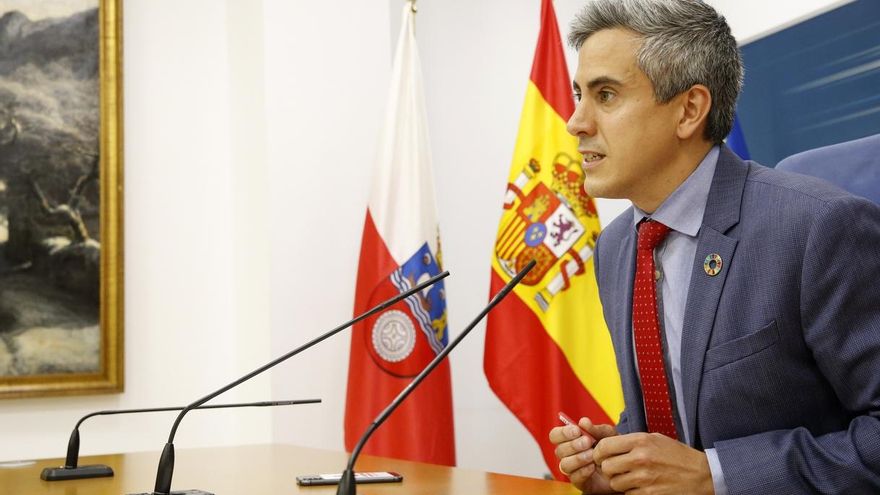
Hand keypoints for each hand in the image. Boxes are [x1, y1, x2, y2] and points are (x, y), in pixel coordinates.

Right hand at [549, 417, 618, 493]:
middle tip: (588, 442)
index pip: (555, 435)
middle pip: (559, 450)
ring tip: (592, 455)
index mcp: (569, 440)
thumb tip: (583, 421)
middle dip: (573, 445)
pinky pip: (574, 477)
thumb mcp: (607, 434)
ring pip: (564, 465)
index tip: (576, 431)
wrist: (623, 466)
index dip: (562, 433)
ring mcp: (572, 469)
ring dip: (577, 459)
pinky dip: (583, 471)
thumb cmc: (610, 447)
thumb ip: (595, 428)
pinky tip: (592, 466)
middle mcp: (567, 454)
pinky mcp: (579, 482)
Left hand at [593, 432, 713, 493]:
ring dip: (620, 481)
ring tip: (632, 477)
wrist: (701, 475)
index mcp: (640, 441)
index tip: (601, 456)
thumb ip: (630, 441)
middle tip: (616, 468)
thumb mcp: (654, 439)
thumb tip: (606, 444)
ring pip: (614, 483)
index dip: (598, 452)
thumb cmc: (676, 455)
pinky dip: (631, 491)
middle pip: (606, 467)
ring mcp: (644, 479)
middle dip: (608, 468)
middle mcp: (640, 459)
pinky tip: (642, 485)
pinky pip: (628, 494)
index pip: (604, 446)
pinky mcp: (649, 494)